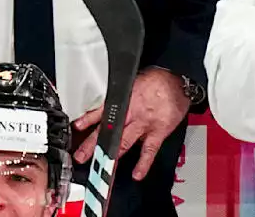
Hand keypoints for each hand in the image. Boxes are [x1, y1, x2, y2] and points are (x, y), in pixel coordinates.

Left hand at [72, 67, 191, 180]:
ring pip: (124, 142)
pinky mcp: (159, 131)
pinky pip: (149, 150)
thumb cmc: (156, 80)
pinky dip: (143, 163)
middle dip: (93, 144)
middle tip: (80, 156)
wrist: (177, 79)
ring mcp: (144, 124)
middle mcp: (132, 112)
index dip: (88, 119)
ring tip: (101, 167)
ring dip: (111, 155)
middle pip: (108, 130)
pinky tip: (137, 174)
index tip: (77, 128)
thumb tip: (107, 106)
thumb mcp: (132, 83)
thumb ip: (120, 96)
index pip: (102, 111)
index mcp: (123, 99)